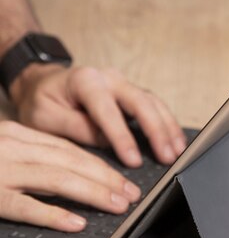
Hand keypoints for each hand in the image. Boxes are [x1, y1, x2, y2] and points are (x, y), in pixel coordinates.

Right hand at [0, 120, 140, 230]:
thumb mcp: (3, 147)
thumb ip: (31, 155)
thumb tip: (70, 172)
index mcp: (20, 135)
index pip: (68, 149)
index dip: (100, 165)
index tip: (122, 178)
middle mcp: (15, 148)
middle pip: (70, 160)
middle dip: (106, 178)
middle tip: (131, 194)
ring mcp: (3, 171)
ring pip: (57, 179)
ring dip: (93, 193)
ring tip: (117, 205)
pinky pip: (26, 207)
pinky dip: (54, 214)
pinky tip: (76, 223)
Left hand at [9, 64, 186, 167]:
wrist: (41, 83)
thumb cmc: (41, 101)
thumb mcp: (44, 118)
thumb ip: (76, 128)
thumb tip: (106, 143)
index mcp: (85, 80)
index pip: (108, 110)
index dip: (122, 136)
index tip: (133, 160)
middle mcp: (108, 77)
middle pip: (140, 101)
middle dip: (157, 130)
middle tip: (168, 157)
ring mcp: (121, 83)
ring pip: (152, 101)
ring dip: (167, 127)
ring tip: (178, 151)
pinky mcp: (128, 92)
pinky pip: (152, 105)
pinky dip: (166, 122)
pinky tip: (175, 139)